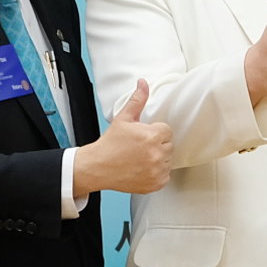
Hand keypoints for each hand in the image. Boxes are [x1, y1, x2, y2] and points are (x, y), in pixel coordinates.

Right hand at [74, 78, 173, 194]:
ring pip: (168, 160)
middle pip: (169, 145)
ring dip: (158, 159)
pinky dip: (157, 173)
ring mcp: (158, 170)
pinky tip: (142, 169)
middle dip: (157, 145)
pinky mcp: (156, 183)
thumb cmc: (110, 144)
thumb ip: (137, 100)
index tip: (142, 137)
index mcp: (152, 136)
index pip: (167, 131)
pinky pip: (165, 176)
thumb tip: (143, 83)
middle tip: (139, 148)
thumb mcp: (123, 118)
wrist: (97, 167)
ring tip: (139, 158)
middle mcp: (157, 154)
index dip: (154, 132)